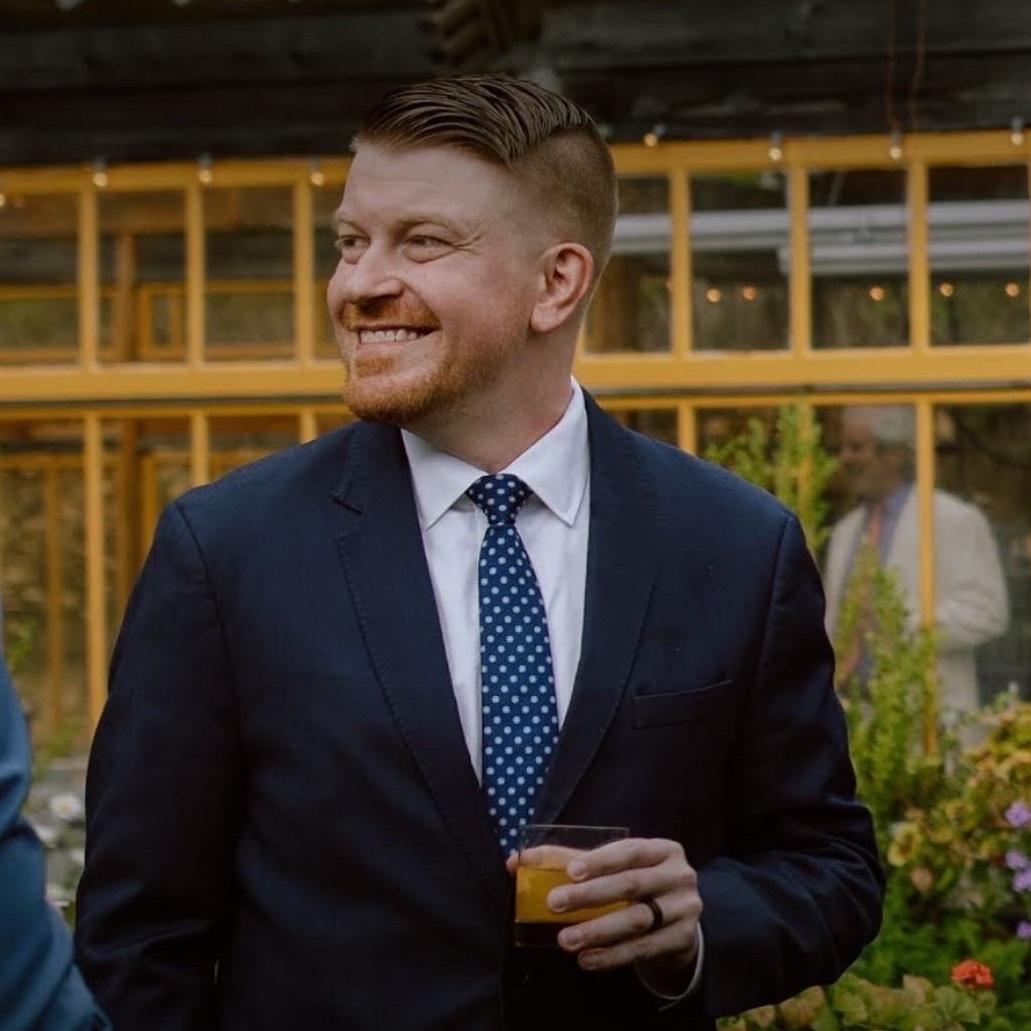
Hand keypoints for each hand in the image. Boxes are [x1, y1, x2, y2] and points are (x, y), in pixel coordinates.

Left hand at [507, 837, 701, 985]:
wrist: (680, 922)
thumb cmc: (638, 886)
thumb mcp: (616, 867)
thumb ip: (570, 860)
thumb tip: (517, 861)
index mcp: (662, 849)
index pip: (629, 851)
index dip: (600, 860)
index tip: (569, 872)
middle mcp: (678, 875)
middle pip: (631, 885)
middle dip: (590, 896)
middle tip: (554, 905)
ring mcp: (685, 909)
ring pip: (636, 920)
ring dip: (597, 931)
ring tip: (565, 940)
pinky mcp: (683, 939)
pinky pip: (643, 949)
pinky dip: (612, 956)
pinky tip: (587, 959)